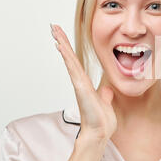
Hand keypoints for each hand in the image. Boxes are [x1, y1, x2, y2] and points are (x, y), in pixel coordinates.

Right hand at [51, 24, 116, 142]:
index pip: (76, 62)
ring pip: (69, 60)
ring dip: (62, 44)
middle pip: (70, 57)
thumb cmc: (102, 122)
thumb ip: (105, 95)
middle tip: (54, 27)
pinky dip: (67, 57)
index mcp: (86, 84)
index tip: (62, 37)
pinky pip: (73, 69)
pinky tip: (61, 47)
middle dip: (62, 41)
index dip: (69, 49)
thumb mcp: (106, 103)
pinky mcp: (80, 87)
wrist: (100, 133)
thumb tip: (106, 90)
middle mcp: (80, 82)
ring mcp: (79, 84)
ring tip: (54, 30)